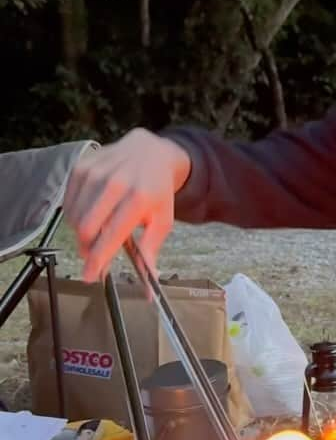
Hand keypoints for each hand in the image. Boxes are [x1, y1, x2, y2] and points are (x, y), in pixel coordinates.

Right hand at [64, 128, 190, 280]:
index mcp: (138, 199)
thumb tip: (149, 287)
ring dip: (82, 233)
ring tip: (97, 230)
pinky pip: (68, 203)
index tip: (90, 276)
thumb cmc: (156, 190)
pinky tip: (89, 214)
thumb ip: (151, 252)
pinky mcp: (81, 167)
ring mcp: (96, 173)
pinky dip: (75, 216)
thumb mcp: (162, 221)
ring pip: (74, 218)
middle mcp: (115, 183)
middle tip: (96, 254)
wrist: (149, 152)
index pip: (111, 236)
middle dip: (88, 248)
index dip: (97, 260)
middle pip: (86, 229)